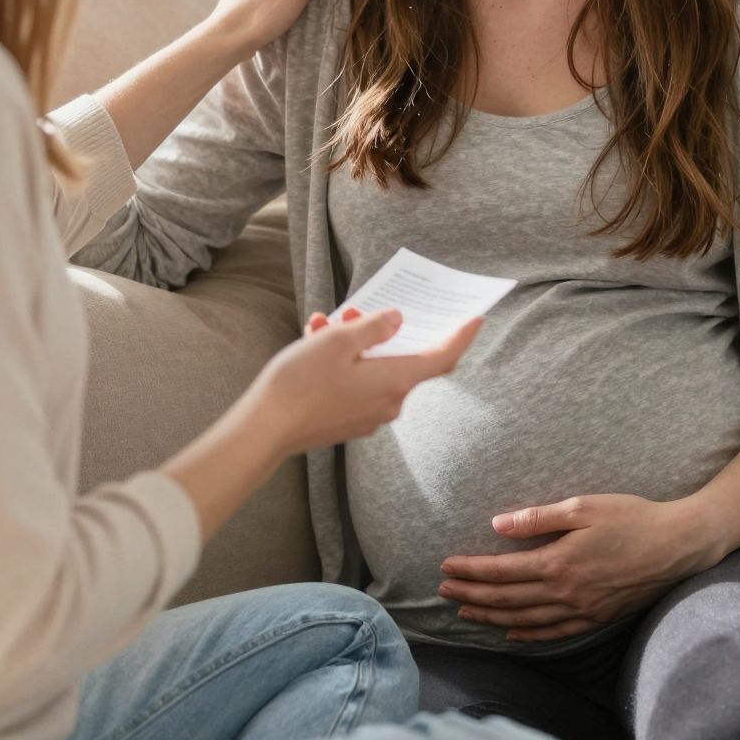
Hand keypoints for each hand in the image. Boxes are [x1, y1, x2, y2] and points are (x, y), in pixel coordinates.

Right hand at [258, 306, 481, 457]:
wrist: (266, 429)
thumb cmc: (302, 381)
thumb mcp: (339, 341)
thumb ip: (375, 327)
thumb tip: (398, 320)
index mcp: (395, 382)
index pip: (442, 358)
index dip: (460, 337)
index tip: (474, 319)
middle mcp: (389, 404)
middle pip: (402, 360)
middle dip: (382, 331)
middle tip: (357, 310)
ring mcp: (368, 417)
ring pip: (373, 370)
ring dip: (355, 344)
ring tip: (322, 325)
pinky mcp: (348, 422)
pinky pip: (356, 385)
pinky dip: (343, 364)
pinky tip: (314, 345)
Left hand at [438, 494, 704, 641]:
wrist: (679, 545)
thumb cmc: (633, 518)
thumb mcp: (584, 507)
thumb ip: (538, 519)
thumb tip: (498, 526)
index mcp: (559, 563)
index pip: (502, 571)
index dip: (471, 571)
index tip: (446, 567)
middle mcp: (566, 593)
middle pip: (507, 598)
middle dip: (472, 594)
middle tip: (443, 592)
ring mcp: (582, 610)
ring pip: (525, 620)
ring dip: (491, 616)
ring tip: (465, 612)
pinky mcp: (597, 618)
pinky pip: (554, 633)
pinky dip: (528, 634)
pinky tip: (511, 632)